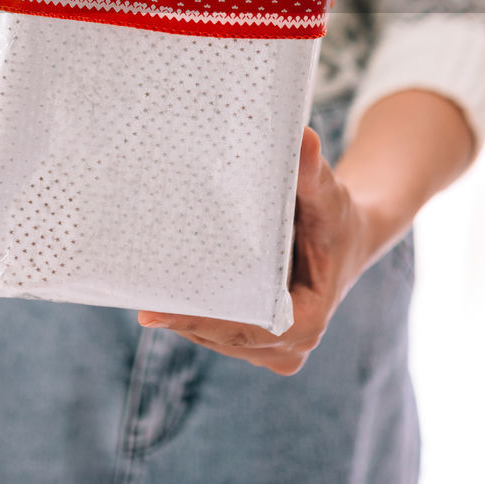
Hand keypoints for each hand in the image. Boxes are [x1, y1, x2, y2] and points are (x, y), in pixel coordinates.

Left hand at [137, 125, 371, 375]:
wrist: (347, 236)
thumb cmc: (336, 214)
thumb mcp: (327, 192)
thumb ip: (310, 170)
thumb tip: (300, 136)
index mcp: (309, 320)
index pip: (246, 328)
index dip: (200, 320)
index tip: (154, 312)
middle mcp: (289, 345)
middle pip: (221, 336)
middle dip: (181, 312)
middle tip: (136, 288)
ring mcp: (271, 348)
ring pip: (212, 337)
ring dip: (182, 311)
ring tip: (146, 279)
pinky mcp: (255, 340)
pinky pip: (213, 332)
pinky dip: (191, 310)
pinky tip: (167, 283)